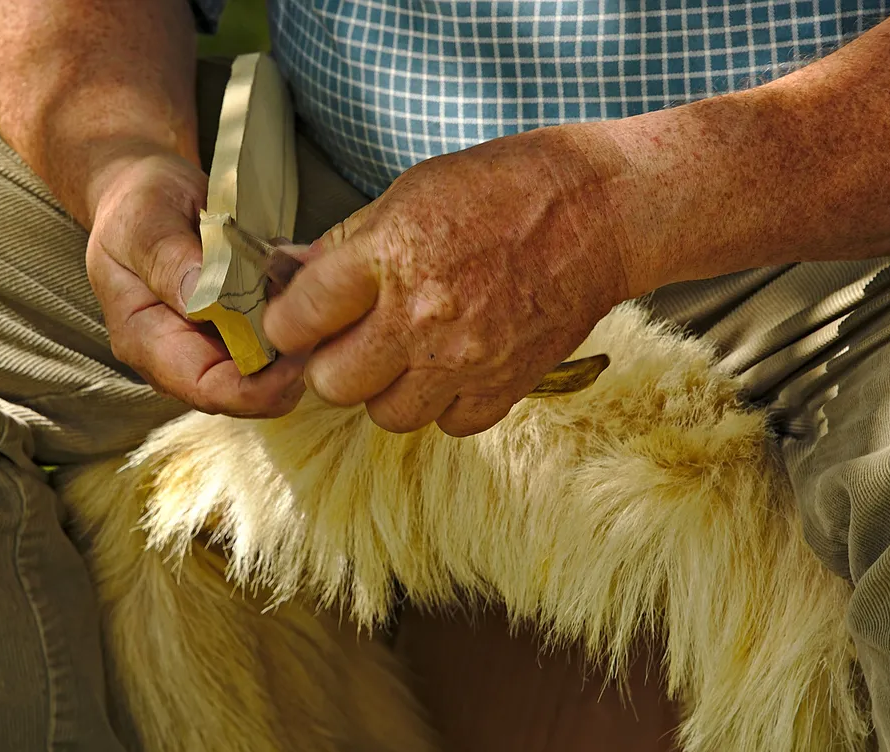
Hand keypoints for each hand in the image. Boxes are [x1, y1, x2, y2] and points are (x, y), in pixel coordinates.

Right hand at [84, 147, 306, 415]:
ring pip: (266, 367)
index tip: (298, 356)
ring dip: (297, 338)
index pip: (205, 388)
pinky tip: (302, 281)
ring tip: (311, 292)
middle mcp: (178, 354)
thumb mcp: (144, 222)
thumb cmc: (136, 206)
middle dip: (288, 365)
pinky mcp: (234, 327)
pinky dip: (294, 315)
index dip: (257, 388)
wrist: (141, 190)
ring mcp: (208, 343)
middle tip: (321, 319)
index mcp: (144, 339)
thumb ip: (168, 260)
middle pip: (244, 389)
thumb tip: (203, 300)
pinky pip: (272, 337)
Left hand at [262, 126, 638, 435]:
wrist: (601, 211)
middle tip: (352, 340)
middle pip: (333, 383)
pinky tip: (452, 367)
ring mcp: (466, 358)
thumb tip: (291, 276)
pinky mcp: (505, 385)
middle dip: (333, 364)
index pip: (298, 318)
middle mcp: (422, 315)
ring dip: (387, 390)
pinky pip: (449, 425)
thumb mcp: (411, 191)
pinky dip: (444, 404)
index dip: (288, 323)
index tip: (297, 321)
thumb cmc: (507, 188)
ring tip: (407, 355)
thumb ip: (346, 243)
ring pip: (388, 415)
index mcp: (390, 255)